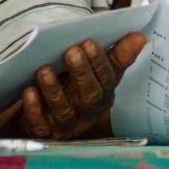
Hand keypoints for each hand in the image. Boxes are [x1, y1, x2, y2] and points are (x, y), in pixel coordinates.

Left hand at [18, 33, 144, 139]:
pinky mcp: (44, 133)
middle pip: (89, 97)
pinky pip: (40, 125)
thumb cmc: (70, 87)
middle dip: (81, 73)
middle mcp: (87, 113)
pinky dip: (34, 109)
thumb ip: (114, 55)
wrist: (40, 115)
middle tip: (71, 51)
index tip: (88, 41)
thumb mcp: (92, 71)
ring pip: (64, 112)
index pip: (107, 80)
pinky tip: (29, 92)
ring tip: (43, 69)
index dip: (99, 62)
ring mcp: (66, 125)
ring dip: (54, 90)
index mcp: (102, 95)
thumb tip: (140, 35)